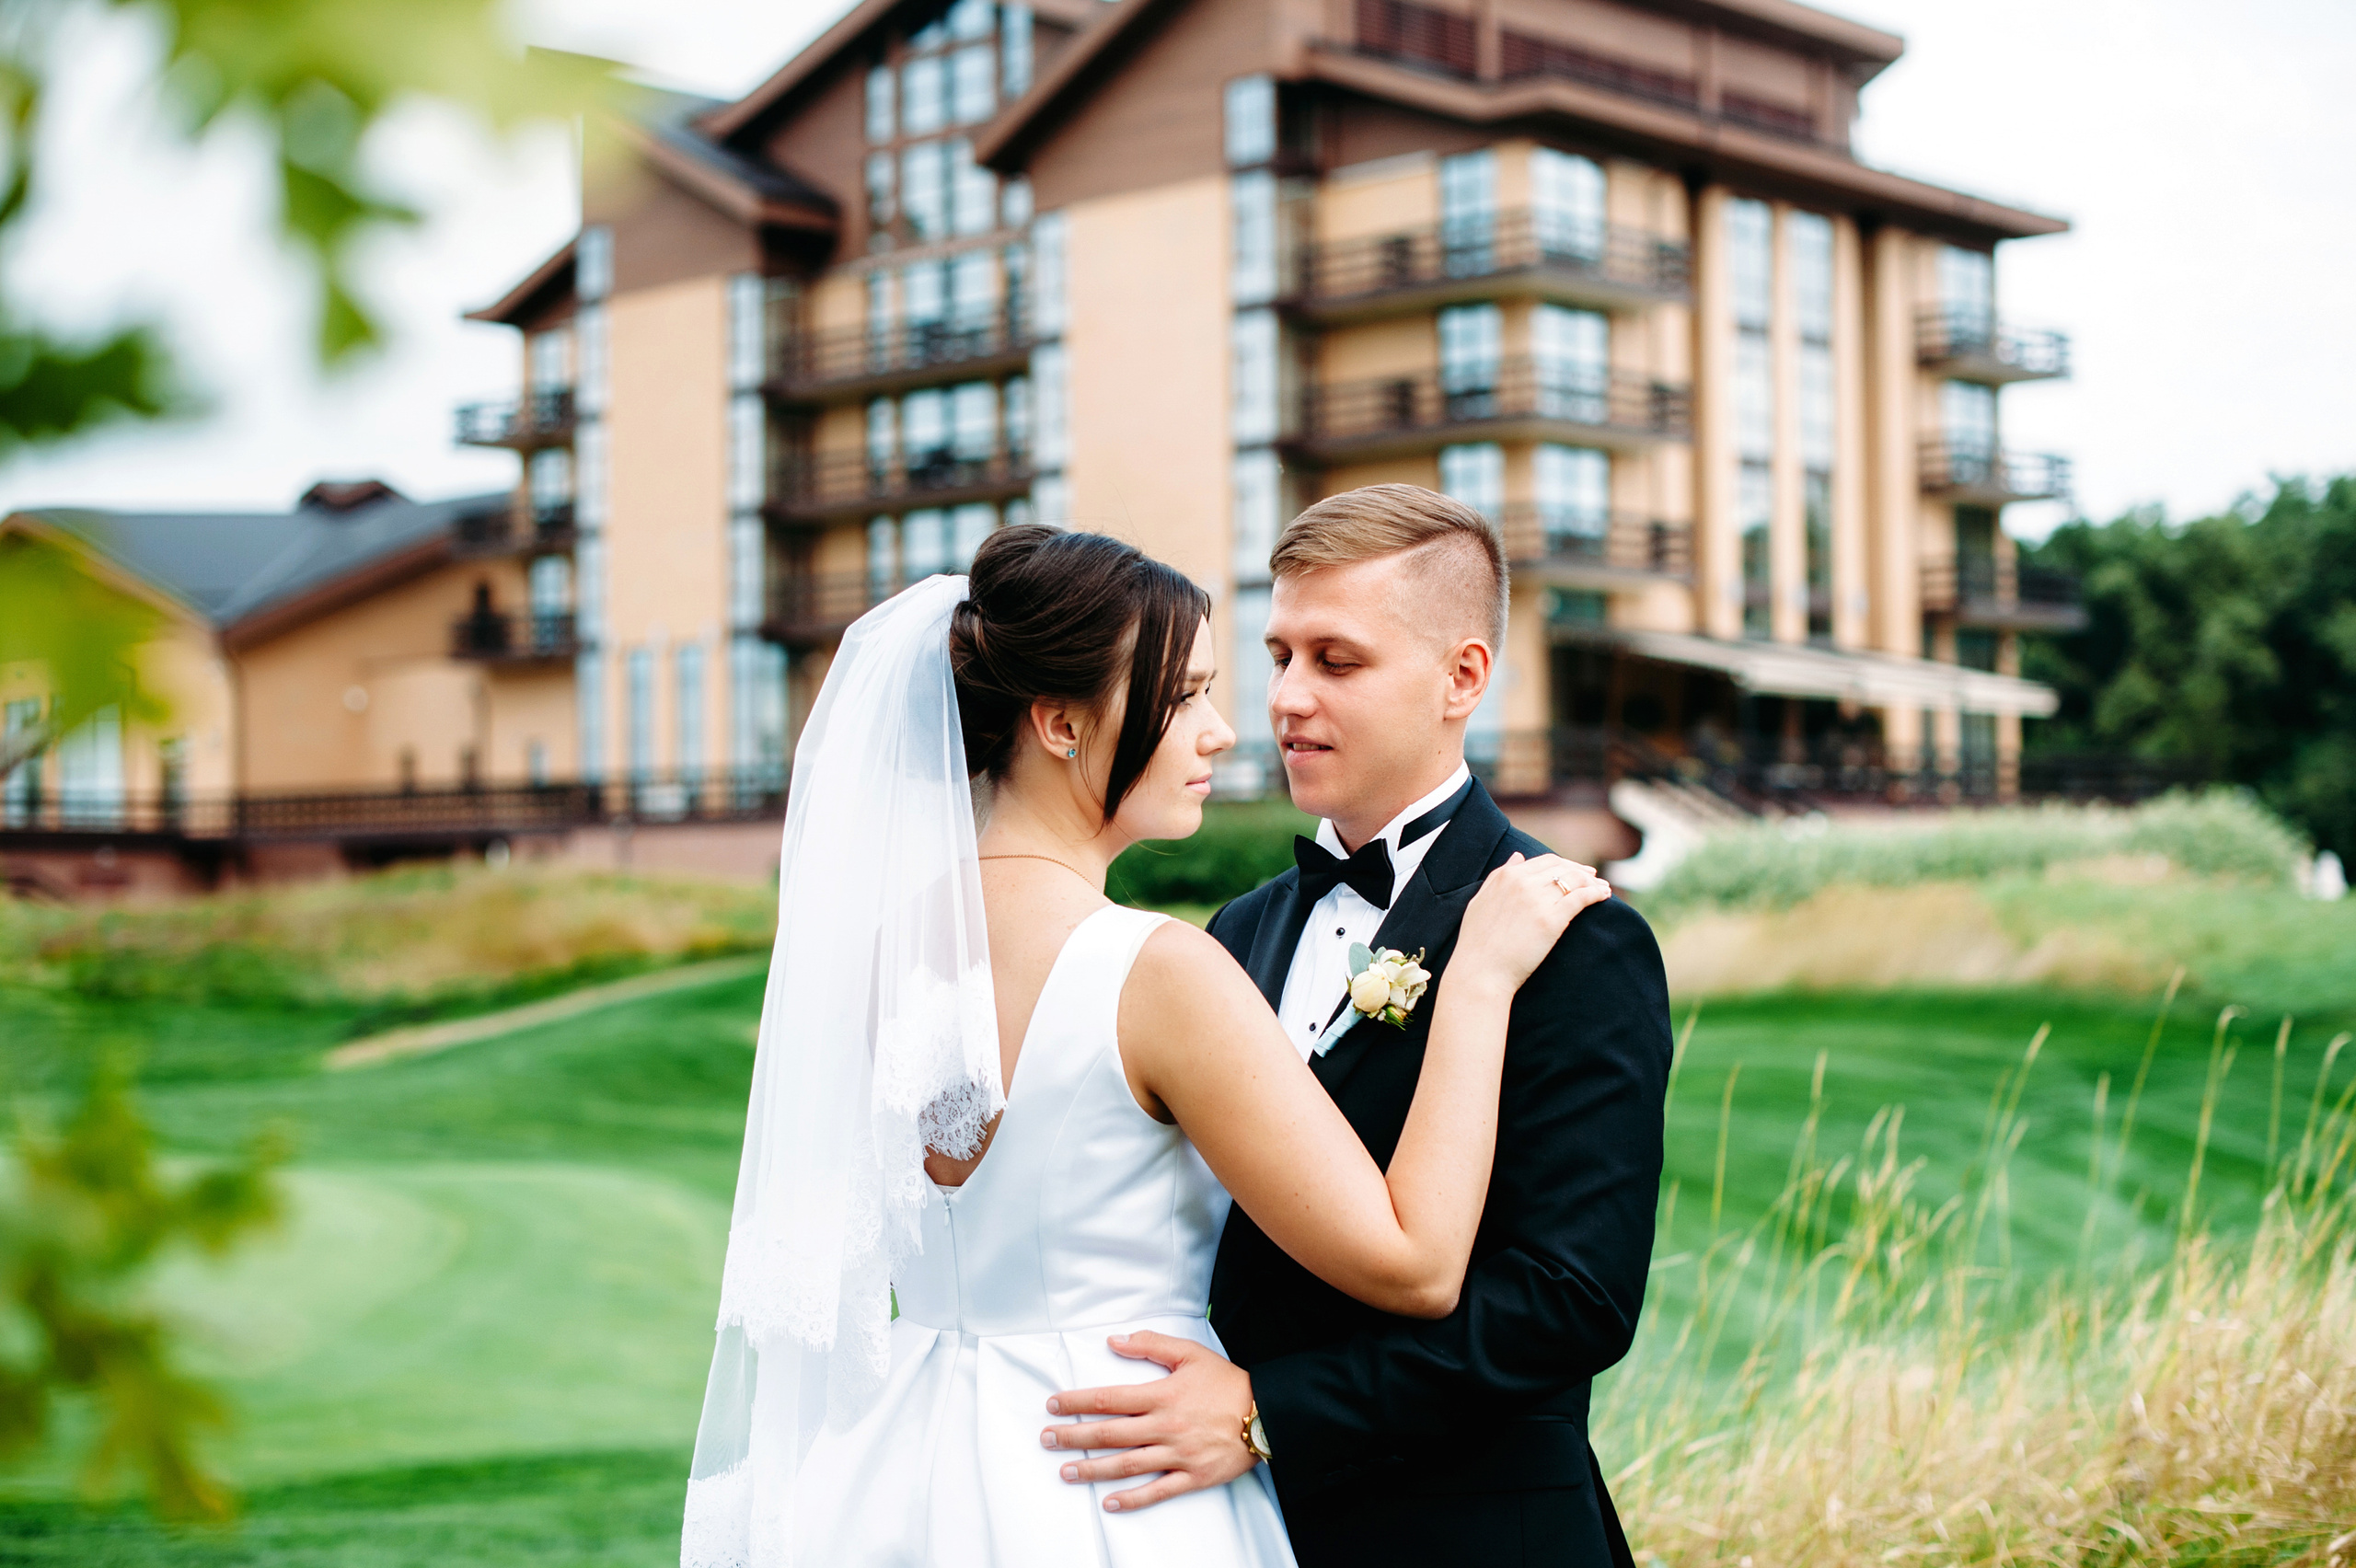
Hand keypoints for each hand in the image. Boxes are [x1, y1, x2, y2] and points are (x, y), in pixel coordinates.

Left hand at [1041, 1331, 1256, 1511]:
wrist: (1267, 1414)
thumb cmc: (1227, 1383)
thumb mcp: (1190, 1353)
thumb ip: (1150, 1344)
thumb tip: (1114, 1341)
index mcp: (1161, 1395)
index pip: (1108, 1398)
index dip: (1077, 1402)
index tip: (1053, 1404)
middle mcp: (1165, 1426)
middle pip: (1110, 1433)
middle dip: (1074, 1437)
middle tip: (1047, 1439)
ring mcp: (1178, 1454)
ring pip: (1127, 1464)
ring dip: (1093, 1469)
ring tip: (1066, 1472)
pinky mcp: (1193, 1476)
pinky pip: (1157, 1491)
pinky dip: (1132, 1499)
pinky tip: (1109, 1503)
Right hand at [1455, 852, 1609, 995]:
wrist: (1480, 971)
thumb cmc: (1477, 943)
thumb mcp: (1480, 900)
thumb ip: (1499, 876)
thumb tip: (1518, 856)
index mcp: (1507, 876)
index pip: (1545, 861)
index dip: (1564, 864)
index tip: (1575, 871)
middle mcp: (1523, 883)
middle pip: (1562, 868)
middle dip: (1581, 871)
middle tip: (1594, 878)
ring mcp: (1538, 900)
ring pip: (1574, 880)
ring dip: (1593, 882)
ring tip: (1603, 889)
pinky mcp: (1552, 920)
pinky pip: (1581, 898)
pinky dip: (1596, 894)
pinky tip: (1604, 897)